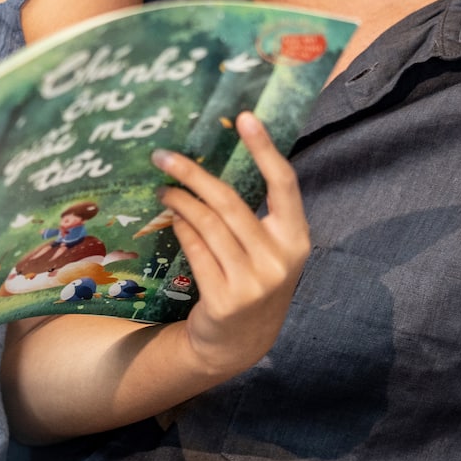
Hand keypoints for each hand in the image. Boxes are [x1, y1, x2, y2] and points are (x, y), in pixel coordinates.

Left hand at [153, 112, 309, 382]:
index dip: (265, 149)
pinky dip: (181, 229)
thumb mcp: (268, 251)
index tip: (245, 117)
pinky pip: (196, 251)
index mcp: (297, 239)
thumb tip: (216, 163)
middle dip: (193, 174)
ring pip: (208, 225)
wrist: (239, 343)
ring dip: (180, 202)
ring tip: (163, 189)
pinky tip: (171, 217)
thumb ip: (254, 216)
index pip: (284, 184)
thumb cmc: (253, 282)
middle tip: (164, 156)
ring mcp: (254, 282)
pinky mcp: (225, 299)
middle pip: (230, 202)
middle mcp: (280, 259)